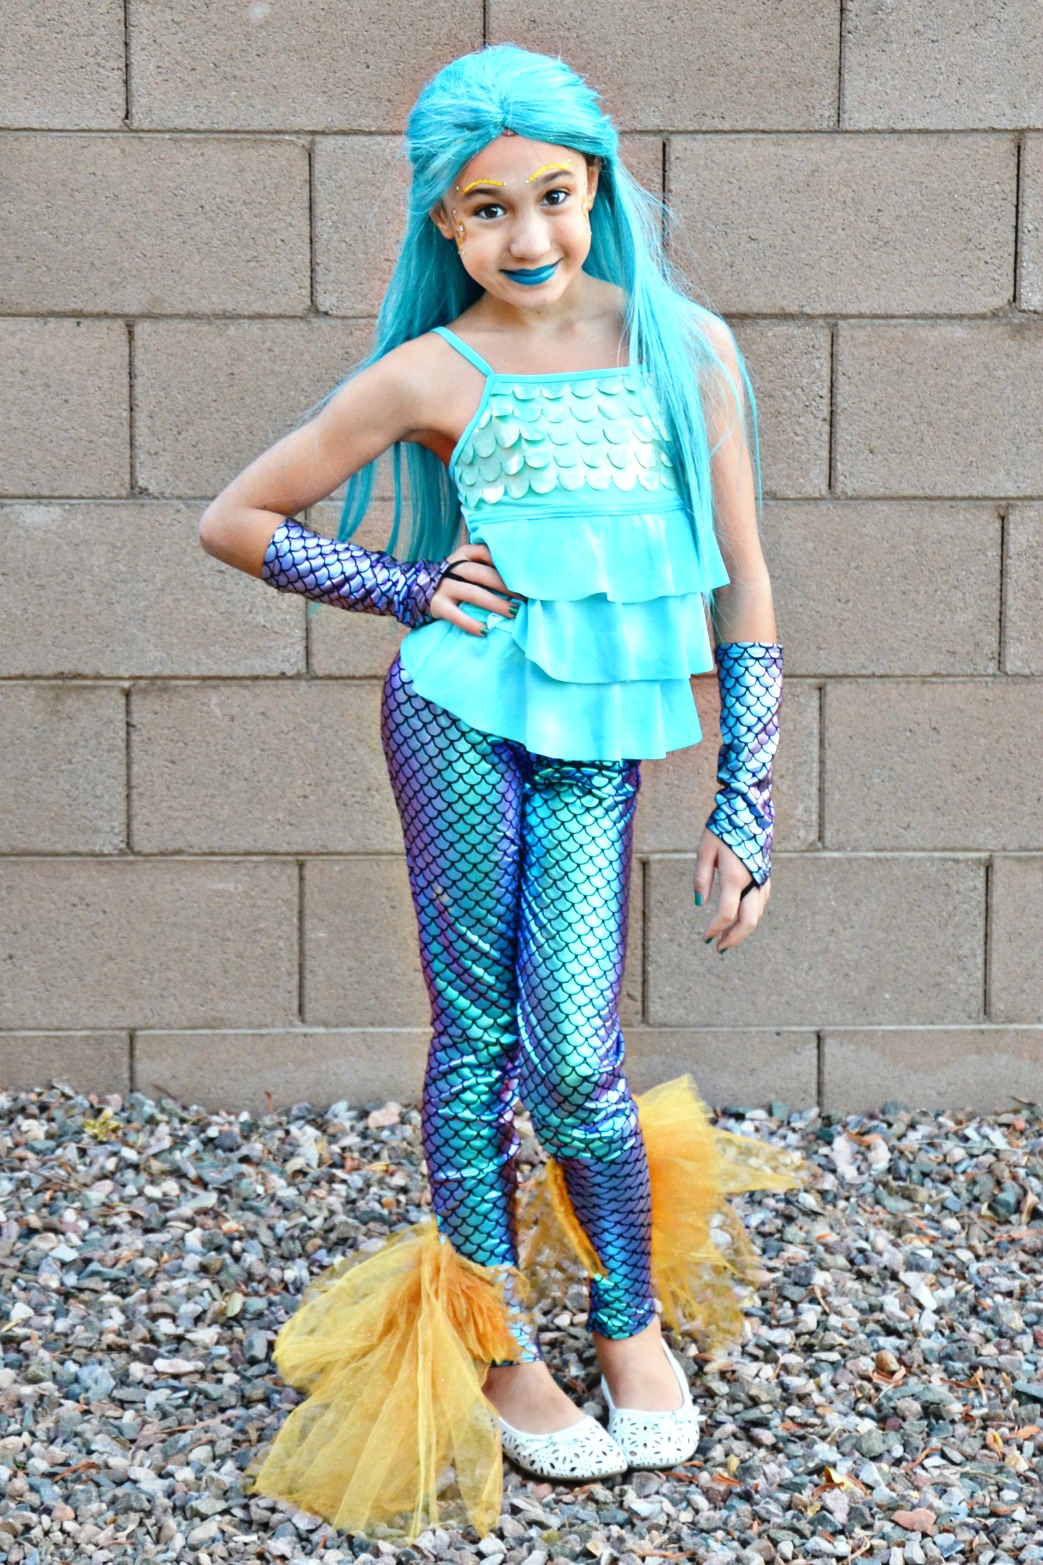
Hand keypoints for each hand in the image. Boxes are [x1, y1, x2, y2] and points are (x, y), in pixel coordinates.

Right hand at [431, 543, 523, 635]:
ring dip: (495, 603)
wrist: (421, 590)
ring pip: (472, 593)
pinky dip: (471, 624)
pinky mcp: (438, 605)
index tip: (522, 574)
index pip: (485, 552)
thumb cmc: (457, 578)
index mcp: (463, 555)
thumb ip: (487, 565)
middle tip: (525, 597)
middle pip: (481, 574)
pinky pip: (456, 615)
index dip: (503, 562)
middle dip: (505, 585)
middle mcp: (452, 568)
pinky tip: (485, 631)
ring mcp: (444, 586)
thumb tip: (520, 575)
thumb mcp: (468, 565)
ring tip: (513, 613)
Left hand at [693, 826, 769, 950]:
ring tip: (727, 936)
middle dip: (734, 938)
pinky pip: (762, 902)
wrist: (749, 808)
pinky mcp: (766, 873)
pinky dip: (752, 914)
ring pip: (757, 913)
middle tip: (719, 947)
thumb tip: (700, 904)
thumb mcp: (705, 849)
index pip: (725, 914)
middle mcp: (753, 881)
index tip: (704, 938)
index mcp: (735, 876)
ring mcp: (763, 878)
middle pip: (748, 921)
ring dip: (743, 928)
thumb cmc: (723, 826)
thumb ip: (702, 878)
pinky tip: (741, 917)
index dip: (714, 929)